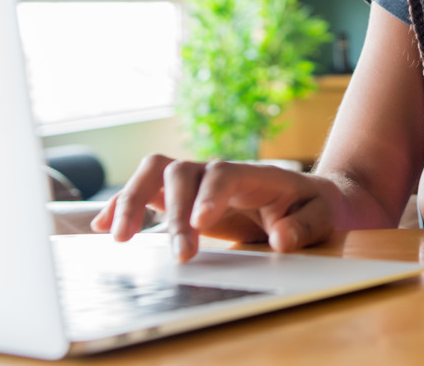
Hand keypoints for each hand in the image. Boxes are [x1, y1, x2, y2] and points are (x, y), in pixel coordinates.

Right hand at [90, 154, 339, 260]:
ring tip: (118, 236)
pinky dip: (122, 206)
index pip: (223, 172)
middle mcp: (217, 172)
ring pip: (154, 174)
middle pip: (180, 171)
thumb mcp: (321, 217)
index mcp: (253, 174)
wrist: (307, 197)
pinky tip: (103, 228)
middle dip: (171, 211)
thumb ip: (303, 226)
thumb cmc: (312, 207)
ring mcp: (195, 182)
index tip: (200, 223)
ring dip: (132, 200)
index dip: (208, 195)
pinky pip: (145, 192)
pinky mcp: (180, 198)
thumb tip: (280, 238)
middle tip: (178, 253)